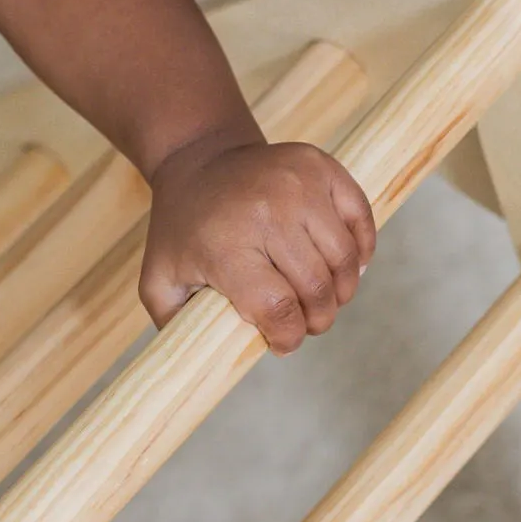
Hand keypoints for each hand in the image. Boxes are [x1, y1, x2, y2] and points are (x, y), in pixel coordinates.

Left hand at [140, 131, 374, 352]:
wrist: (200, 159)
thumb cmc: (183, 227)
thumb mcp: (159, 277)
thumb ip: (175, 324)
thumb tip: (201, 362)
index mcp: (225, 245)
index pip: (278, 308)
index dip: (289, 337)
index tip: (283, 343)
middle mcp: (266, 211)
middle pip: (316, 288)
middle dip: (318, 319)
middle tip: (308, 323)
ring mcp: (299, 184)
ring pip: (344, 259)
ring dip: (341, 290)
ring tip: (325, 298)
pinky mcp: (321, 167)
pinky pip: (361, 220)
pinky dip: (361, 251)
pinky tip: (342, 266)